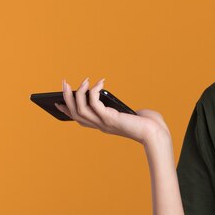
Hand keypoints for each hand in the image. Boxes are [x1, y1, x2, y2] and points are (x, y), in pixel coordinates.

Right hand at [55, 77, 169, 144]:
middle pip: (76, 113)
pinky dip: (93, 92)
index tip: (58, 101)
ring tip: (83, 80)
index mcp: (104, 125)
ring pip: (80, 110)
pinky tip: (99, 83)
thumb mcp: (130, 113)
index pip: (81, 119)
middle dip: (67, 98)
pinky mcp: (111, 119)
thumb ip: (120, 107)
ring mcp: (104, 123)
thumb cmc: (149, 123)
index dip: (67, 111)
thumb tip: (111, 96)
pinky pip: (94, 104)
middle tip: (64, 83)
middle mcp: (101, 126)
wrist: (156, 133)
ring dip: (78, 94)